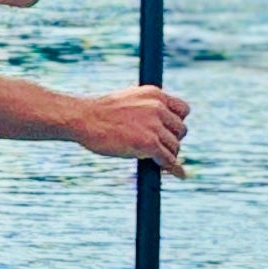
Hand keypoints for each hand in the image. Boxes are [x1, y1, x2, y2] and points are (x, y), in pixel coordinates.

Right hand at [74, 84, 189, 175]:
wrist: (84, 118)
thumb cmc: (100, 113)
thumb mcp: (130, 101)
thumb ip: (148, 109)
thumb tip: (160, 128)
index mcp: (154, 94)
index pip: (183, 109)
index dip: (178, 122)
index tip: (171, 131)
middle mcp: (158, 107)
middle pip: (181, 129)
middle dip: (172, 139)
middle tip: (160, 147)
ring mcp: (154, 125)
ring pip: (175, 146)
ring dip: (169, 154)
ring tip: (157, 159)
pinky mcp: (149, 143)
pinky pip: (168, 159)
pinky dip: (173, 168)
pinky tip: (178, 173)